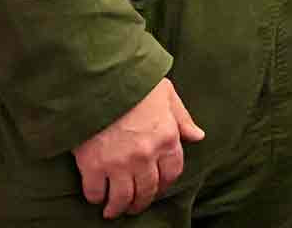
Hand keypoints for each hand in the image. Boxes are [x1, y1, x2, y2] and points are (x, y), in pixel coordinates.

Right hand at [72, 78, 204, 218]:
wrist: (100, 80)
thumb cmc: (135, 83)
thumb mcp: (167, 95)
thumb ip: (183, 118)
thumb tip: (198, 136)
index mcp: (167, 138)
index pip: (173, 172)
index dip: (166, 184)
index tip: (158, 187)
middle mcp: (146, 155)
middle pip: (148, 190)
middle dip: (141, 202)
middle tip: (134, 207)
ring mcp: (119, 163)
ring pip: (122, 197)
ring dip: (118, 208)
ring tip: (113, 211)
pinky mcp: (93, 165)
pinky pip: (95, 191)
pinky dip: (96, 198)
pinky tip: (97, 197)